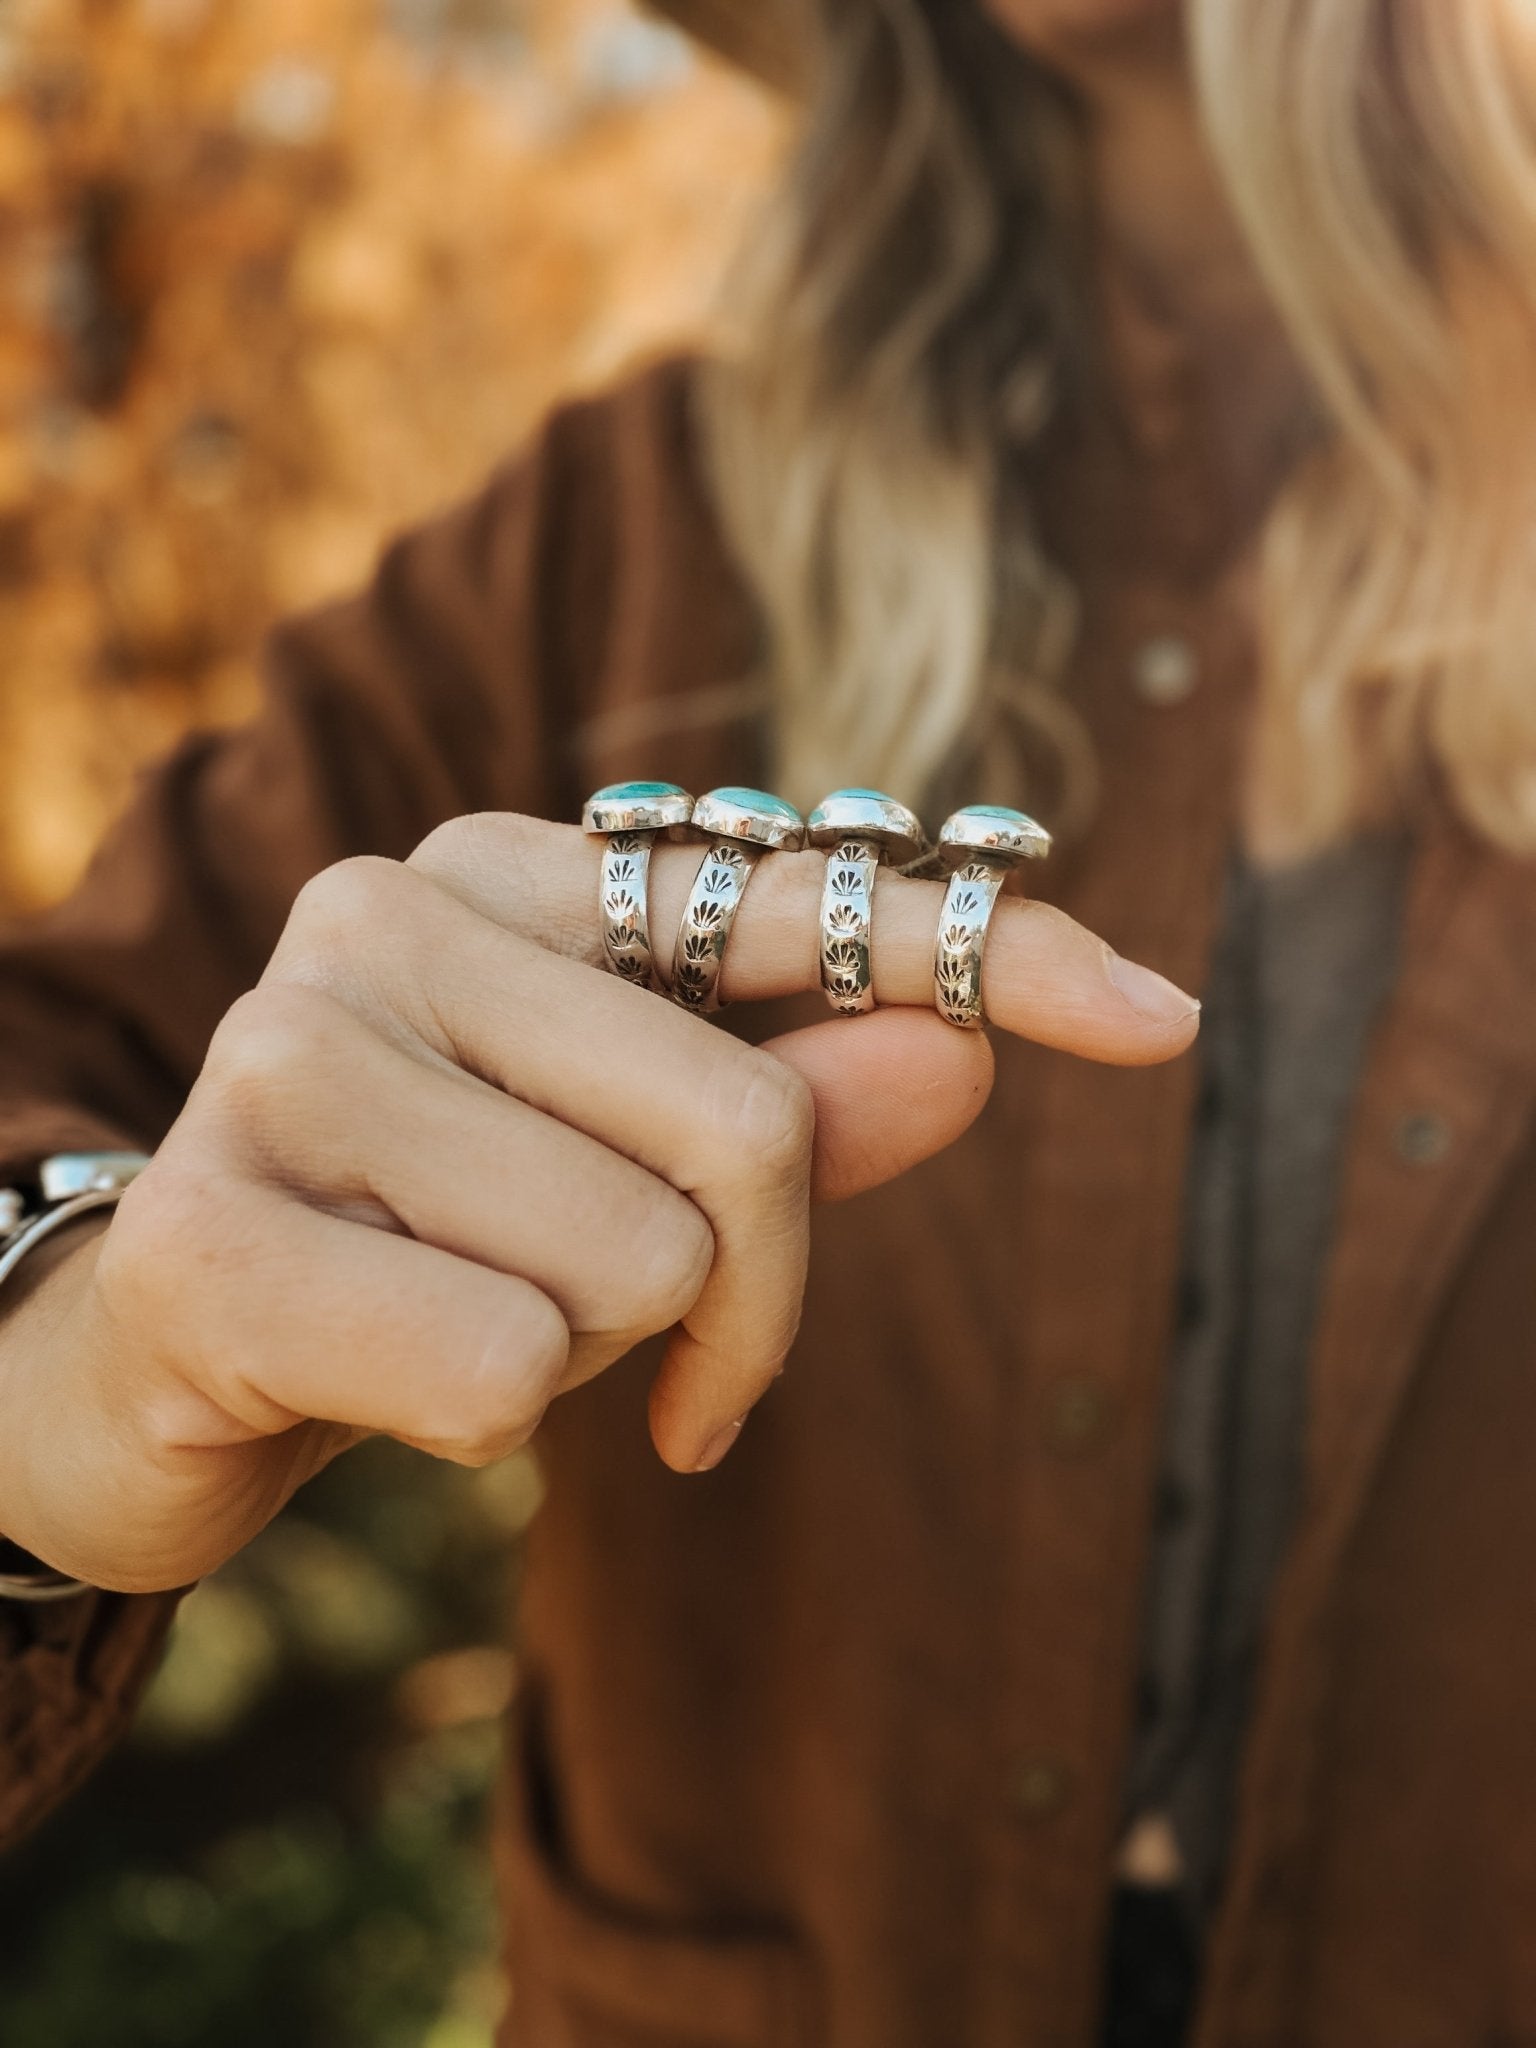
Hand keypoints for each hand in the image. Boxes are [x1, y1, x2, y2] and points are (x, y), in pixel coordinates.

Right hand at [0, 814, 1197, 1591]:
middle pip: (748, 1131)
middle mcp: (390, 916)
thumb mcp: (630, 1175)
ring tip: (473, 1332)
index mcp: (510, 879)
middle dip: (747, 1302)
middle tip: (675, 1372)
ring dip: (597, 1363)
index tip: (1161, 1013)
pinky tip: (378, 1387)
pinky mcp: (207, 1234)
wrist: (161, 1354)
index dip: (991, 954)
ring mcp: (284, 1059)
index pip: (796, 899)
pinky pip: (502, 1372)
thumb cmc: (434, 1245)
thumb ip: (795, 1107)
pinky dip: (482, 1424)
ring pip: (634, 1270)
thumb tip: (971, 1060)